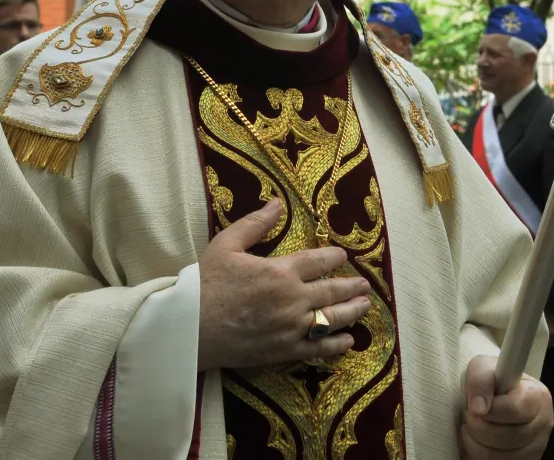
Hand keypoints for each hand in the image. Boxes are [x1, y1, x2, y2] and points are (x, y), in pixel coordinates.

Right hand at [197, 199, 372, 371]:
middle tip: (364, 284)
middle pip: (331, 291)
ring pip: (331, 319)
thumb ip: (255, 223)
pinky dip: (336, 344)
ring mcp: (291, 328)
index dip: (333, 257)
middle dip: (351, 286)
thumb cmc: (205, 284)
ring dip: (351, 312)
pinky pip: (318, 348)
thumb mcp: (227, 244)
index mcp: (280, 271)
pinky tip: (348, 340)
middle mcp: (292, 300)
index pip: (317, 261)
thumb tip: (277, 202)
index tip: (342, 255)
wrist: (189, 329)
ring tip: (364, 306)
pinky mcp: (284, 351)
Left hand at [460, 355, 552, 459]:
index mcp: (538, 396)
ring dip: (475, 441)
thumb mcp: (483, 367)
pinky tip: (478, 440)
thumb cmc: (491, 381)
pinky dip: (478, 455)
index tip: (476, 403)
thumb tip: (479, 408)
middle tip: (471, 414)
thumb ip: (481, 379)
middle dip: (477, 425)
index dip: (489, 408)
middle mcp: (543, 424)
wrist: (492, 398)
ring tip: (473, 426)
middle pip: (505, 437)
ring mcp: (536, 448)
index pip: (514, 409)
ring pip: (498, 456)